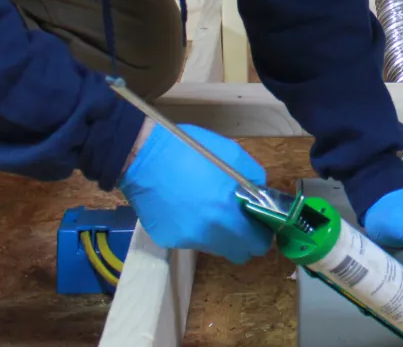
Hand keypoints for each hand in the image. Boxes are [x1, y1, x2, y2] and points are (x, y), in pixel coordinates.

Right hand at [118, 121, 273, 263]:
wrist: (141, 154)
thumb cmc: (190, 149)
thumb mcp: (232, 155)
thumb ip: (253, 179)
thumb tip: (260, 196)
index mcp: (225, 213)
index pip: (256, 245)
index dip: (261, 235)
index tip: (258, 224)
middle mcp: (206, 234)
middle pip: (237, 254)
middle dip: (242, 240)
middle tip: (237, 220)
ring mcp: (184, 240)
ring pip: (213, 246)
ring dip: (217, 233)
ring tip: (205, 206)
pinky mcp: (167, 240)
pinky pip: (190, 239)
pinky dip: (193, 227)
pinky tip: (184, 206)